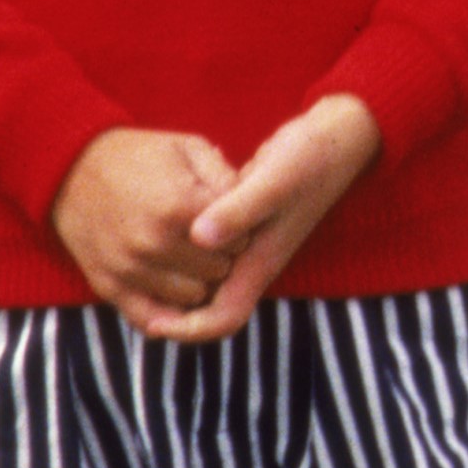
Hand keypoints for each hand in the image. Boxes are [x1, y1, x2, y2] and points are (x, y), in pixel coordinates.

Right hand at [51, 127, 242, 323]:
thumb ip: (227, 176)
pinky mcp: (108, 287)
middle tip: (213, 241)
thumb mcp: (188, 148)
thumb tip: (252, 207)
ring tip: (191, 258)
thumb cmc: (139, 155)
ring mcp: (129, 269)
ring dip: (199, 281)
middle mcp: (153, 244)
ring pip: (193, 297)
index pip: (239, 240)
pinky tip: (172, 284)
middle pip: (219, 271)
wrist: (71, 168)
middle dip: (223, 257)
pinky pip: (152, 319)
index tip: (232, 220)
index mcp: (179, 207)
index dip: (241, 230)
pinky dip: (169, 310)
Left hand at [128, 97, 384, 338]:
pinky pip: (208, 252)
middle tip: (128, 297)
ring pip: (206, 280)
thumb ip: (238, 210)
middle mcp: (253, 260)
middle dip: (172, 312)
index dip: (188, 330)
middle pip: (209, 307)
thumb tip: (197, 239)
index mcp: (260, 261)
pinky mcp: (243, 222)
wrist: (338, 137)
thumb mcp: (274, 181)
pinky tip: (158, 232)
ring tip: (134, 269)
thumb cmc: (310, 159)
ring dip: (174, 283)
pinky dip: (183, 252)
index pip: (224, 319)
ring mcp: (249, 242)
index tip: (153, 322)